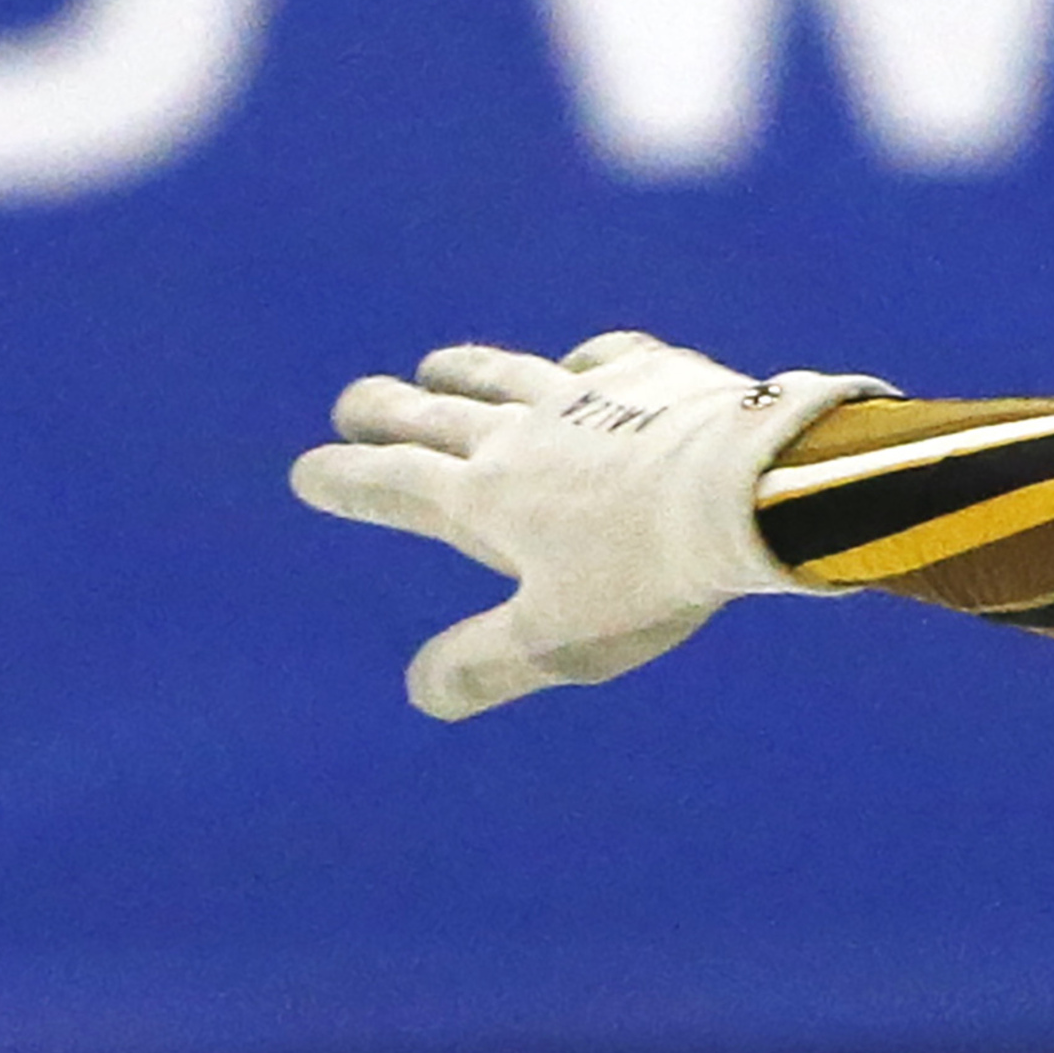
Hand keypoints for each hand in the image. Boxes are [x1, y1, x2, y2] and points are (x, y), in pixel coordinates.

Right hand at [289, 330, 881, 719]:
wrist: (745, 493)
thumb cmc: (648, 577)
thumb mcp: (560, 642)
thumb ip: (485, 665)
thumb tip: (423, 692)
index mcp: (486, 500)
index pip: (393, 485)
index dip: (345, 480)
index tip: (308, 473)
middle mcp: (522, 434)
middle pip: (433, 416)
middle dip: (382, 412)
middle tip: (352, 406)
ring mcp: (586, 396)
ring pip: (505, 375)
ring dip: (462, 373)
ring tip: (435, 370)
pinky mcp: (652, 375)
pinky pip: (605, 360)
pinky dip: (582, 364)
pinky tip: (583, 366)